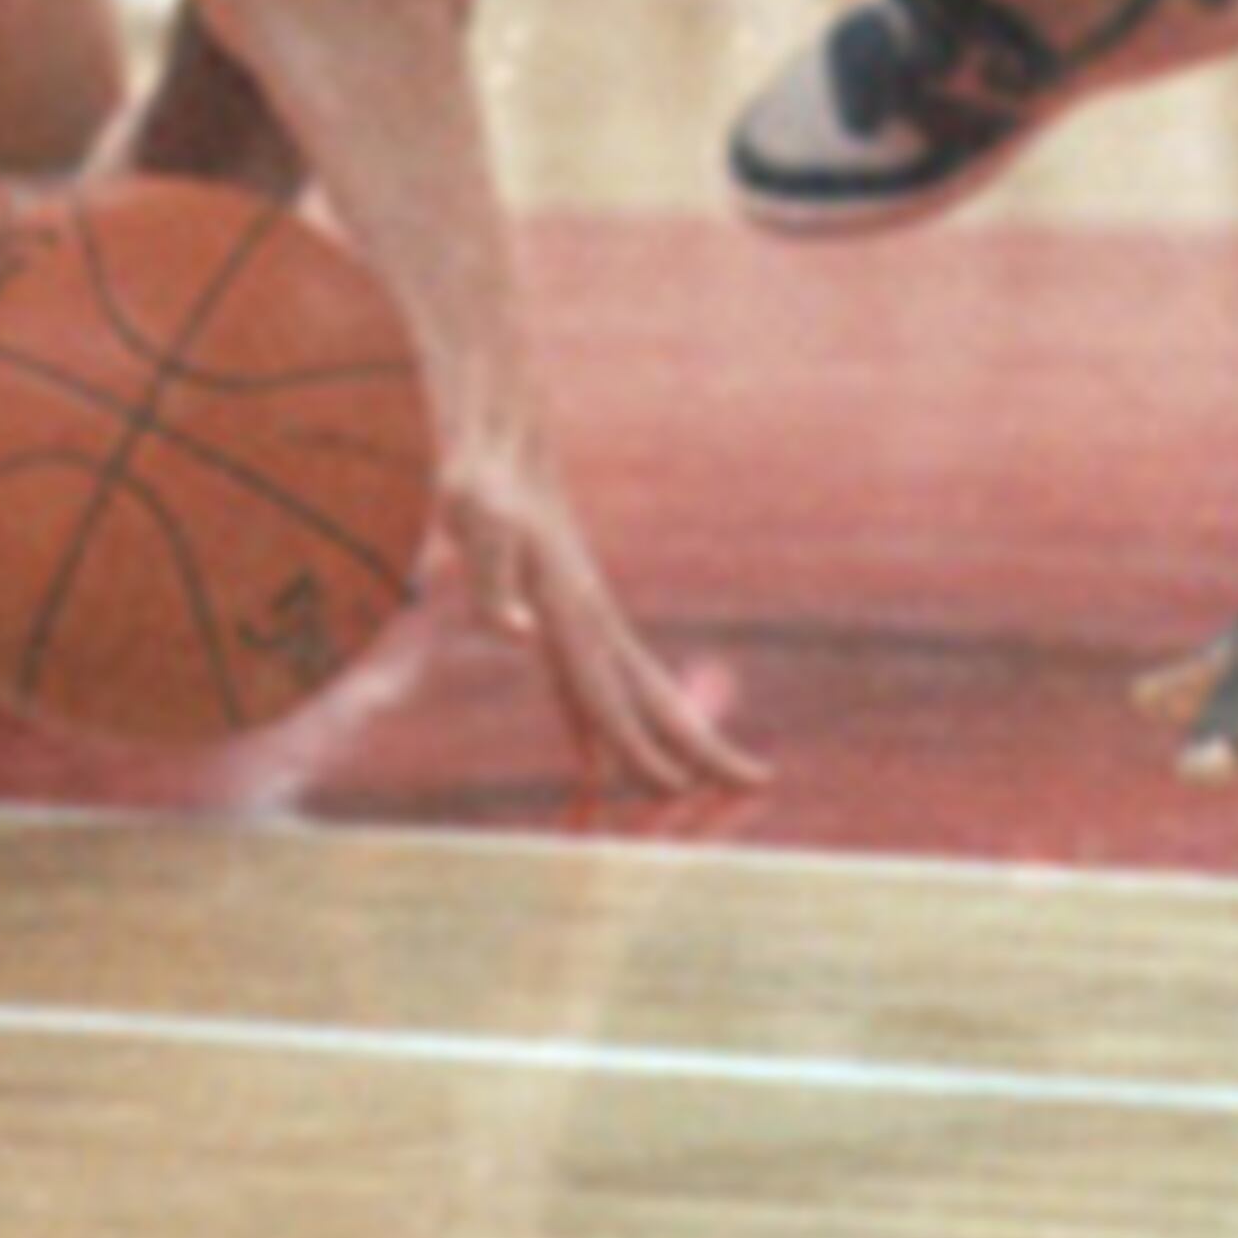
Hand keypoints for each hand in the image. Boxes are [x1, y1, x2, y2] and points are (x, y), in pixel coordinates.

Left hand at [437, 435, 763, 798]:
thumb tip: (522, 636)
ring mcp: (581, 619)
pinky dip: (599, 732)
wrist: (498, 445)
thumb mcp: (478, 523)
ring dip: (673, 739)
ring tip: (704, 784)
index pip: (611, 698)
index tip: (679, 791)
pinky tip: (596, 764)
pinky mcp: (560, 616)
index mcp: (573, 611)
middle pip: (653, 699)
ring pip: (634, 695)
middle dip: (704, 744)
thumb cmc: (482, 485)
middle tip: (760, 781)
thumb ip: (492, 583)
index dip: (640, 749)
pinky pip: (587, 688)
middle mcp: (590, 620)